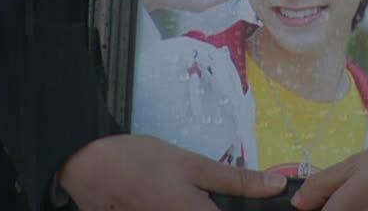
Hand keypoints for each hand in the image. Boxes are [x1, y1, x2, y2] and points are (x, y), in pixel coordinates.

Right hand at [59, 134, 286, 210]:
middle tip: (203, 192)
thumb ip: (238, 180)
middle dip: (221, 207)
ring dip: (202, 206)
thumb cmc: (142, 162)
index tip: (269, 206)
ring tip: (181, 190)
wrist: (90, 167)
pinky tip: (175, 198)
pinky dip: (184, 209)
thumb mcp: (194, 164)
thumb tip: (277, 185)